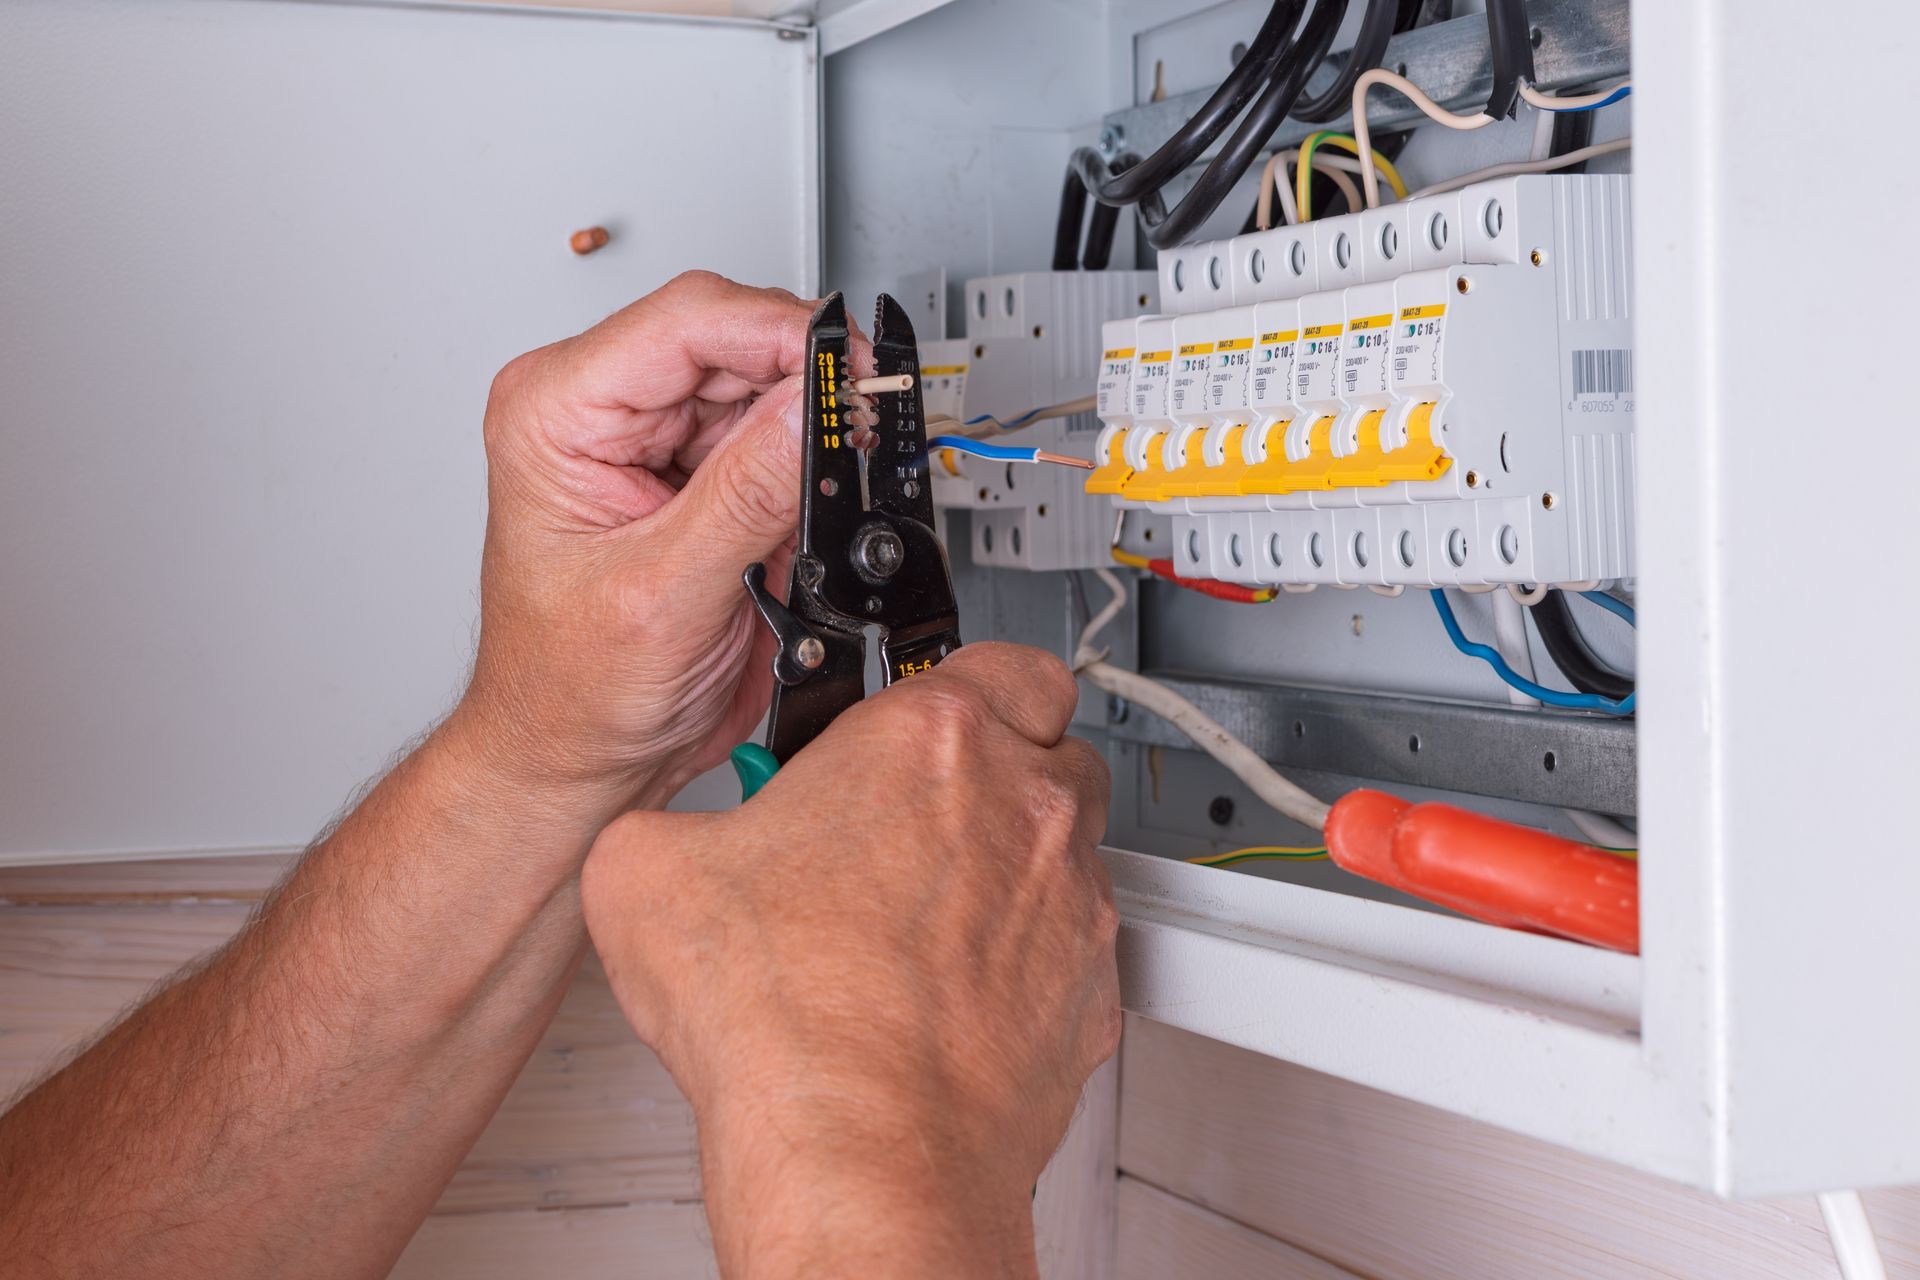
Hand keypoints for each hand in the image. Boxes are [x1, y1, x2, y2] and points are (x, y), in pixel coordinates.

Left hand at [450, 271, 869, 819]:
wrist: (577, 759)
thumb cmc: (570, 694)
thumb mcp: (664, 594)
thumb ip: (746, 494)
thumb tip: (812, 407)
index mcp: (557, 412)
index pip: (687, 321)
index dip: (781, 332)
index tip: (853, 368)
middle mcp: (601, 410)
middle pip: (734, 340)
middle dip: (806, 385)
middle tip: (863, 429)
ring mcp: (653, 440)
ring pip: (766, 387)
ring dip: (810, 434)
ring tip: (824, 494)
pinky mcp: (699, 475)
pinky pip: (776, 439)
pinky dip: (809, 472)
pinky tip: (806, 516)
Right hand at [580, 643, 1119, 1277]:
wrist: (860, 1151)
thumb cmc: (784, 1019)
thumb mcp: (645, 871)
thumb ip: (677, 819)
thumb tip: (664, 843)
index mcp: (932, 741)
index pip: (999, 656)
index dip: (959, 679)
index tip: (916, 712)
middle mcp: (1024, 807)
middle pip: (1049, 746)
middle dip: (994, 769)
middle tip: (917, 813)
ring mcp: (1069, 903)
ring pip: (1070, 849)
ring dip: (1013, 866)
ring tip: (926, 917)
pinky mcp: (1090, 995)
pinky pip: (1072, 952)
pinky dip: (1028, 963)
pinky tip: (952, 997)